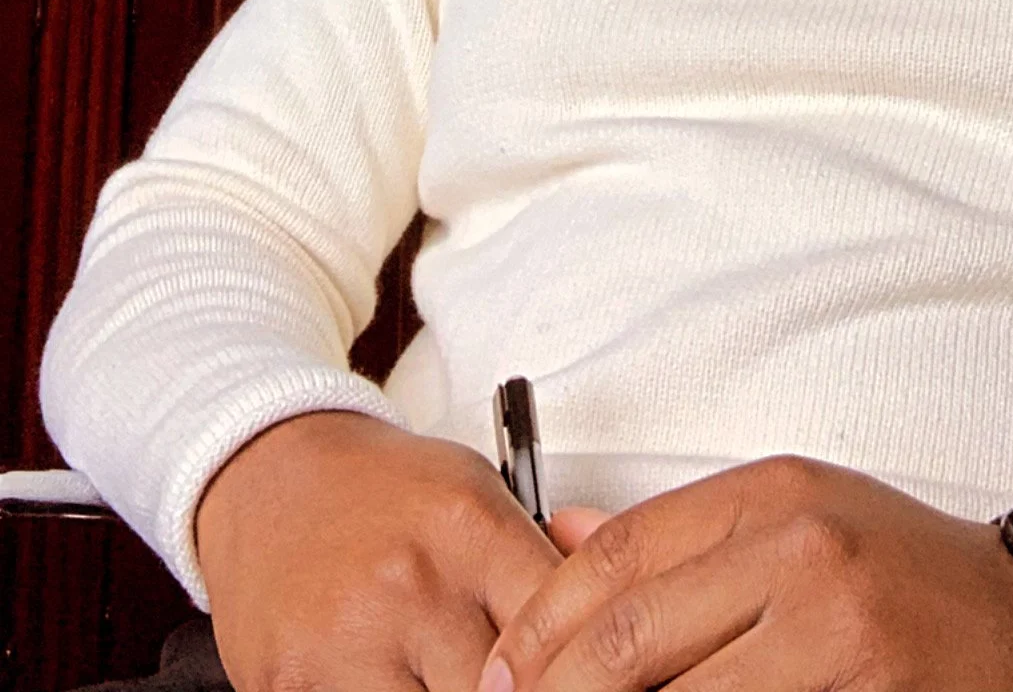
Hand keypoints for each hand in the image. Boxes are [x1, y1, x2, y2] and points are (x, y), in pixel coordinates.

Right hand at [196, 410, 562, 690]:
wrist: (266, 475)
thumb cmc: (384, 492)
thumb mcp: (477, 495)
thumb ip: (540, 564)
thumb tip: (613, 628)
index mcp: (468, 529)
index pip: (558, 633)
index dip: (578, 670)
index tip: (584, 678)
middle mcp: (410, 584)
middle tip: (516, 683)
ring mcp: (346, 640)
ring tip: (451, 680)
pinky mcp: (287, 684)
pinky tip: (402, 687)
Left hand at [480, 457, 1012, 691]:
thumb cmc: (904, 573)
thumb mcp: (798, 517)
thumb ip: (682, 535)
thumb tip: (560, 535)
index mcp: (773, 497)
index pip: (619, 555)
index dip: (542, 623)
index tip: (505, 673)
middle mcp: (799, 557)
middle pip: (633, 638)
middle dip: (560, 690)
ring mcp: (834, 639)